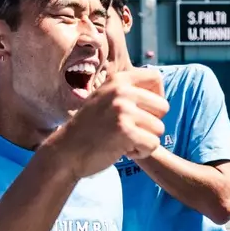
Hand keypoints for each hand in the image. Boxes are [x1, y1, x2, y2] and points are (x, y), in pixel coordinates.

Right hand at [46, 68, 167, 178]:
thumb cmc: (89, 128)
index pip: (156, 78)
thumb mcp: (104, 98)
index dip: (157, 96)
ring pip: (159, 128)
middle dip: (152, 123)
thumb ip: (127, 91)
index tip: (145, 111)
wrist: (66, 151)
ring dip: (145, 140)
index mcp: (118, 80)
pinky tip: (124, 151)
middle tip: (132, 131)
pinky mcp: (125, 132)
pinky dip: (142, 152)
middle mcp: (121, 91)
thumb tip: (158, 90)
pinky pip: (153, 144)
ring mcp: (123, 111)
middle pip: (163, 107)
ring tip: (125, 141)